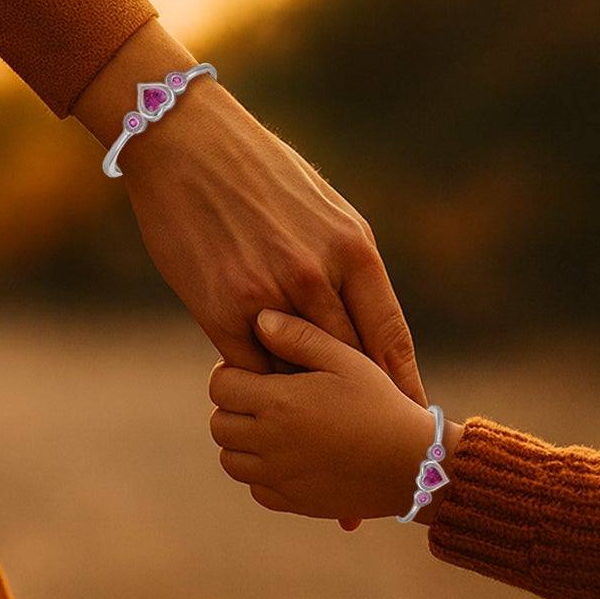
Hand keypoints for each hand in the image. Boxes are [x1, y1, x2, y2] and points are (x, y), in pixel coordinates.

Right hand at [125, 85, 424, 528]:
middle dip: (364, 413)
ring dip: (308, 411)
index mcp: (353, 249)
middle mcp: (317, 276)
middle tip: (380, 456)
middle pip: (350, 366)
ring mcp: (267, 296)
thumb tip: (358, 314)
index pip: (389, 336)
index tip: (414, 418)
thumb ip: (342, 262)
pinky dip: (257, 385)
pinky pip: (247, 366)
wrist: (184, 142)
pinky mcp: (219, 308)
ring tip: (324, 452)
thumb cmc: (255, 171)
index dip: (404, 385)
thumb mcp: (320, 208)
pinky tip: (262, 407)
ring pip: (298, 373)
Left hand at [207, 309, 432, 520]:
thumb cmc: (382, 403)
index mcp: (279, 402)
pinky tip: (289, 456)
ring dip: (243, 442)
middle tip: (264, 398)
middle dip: (235, 407)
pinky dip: (262, 473)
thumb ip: (300, 336)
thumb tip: (260, 318)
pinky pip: (255, 488)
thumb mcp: (347, 359)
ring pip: (230, 458)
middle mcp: (269, 442)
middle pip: (219, 423)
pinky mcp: (291, 501)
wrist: (412, 464)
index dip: (232, 373)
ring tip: (274, 426)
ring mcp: (278, 476)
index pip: (221, 386)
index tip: (257, 370)